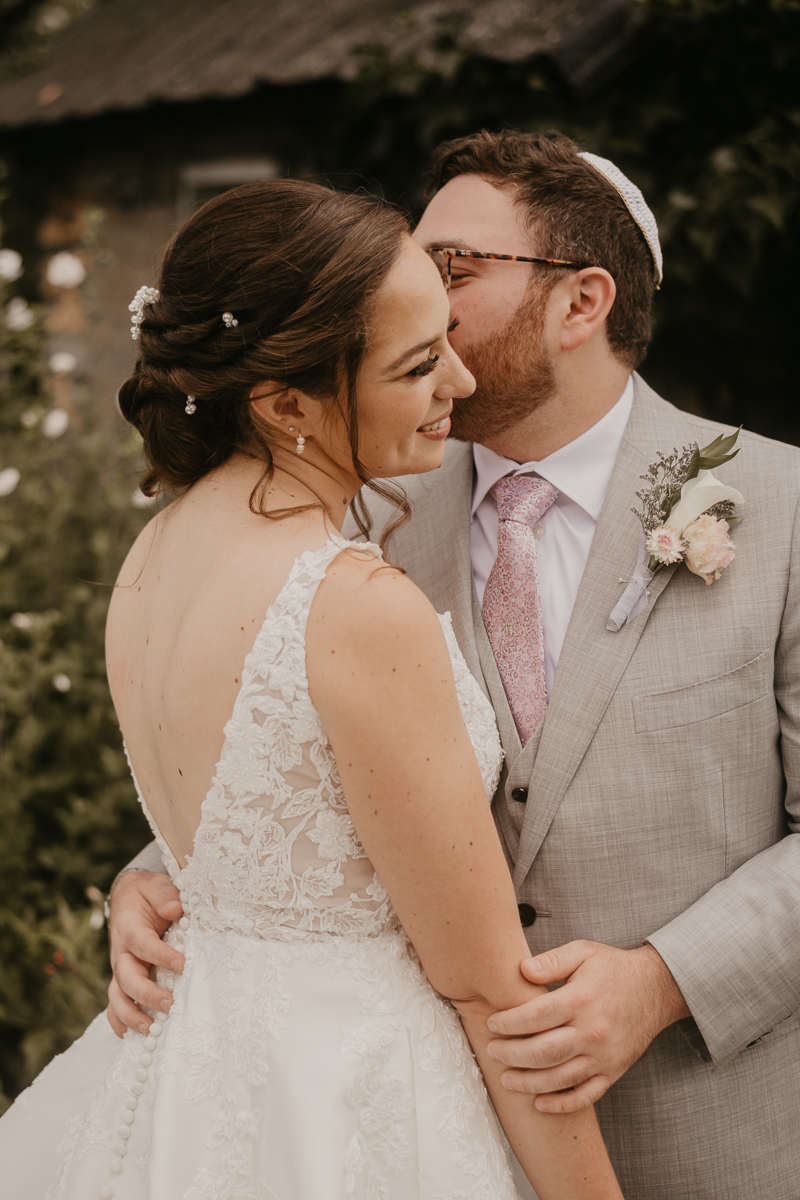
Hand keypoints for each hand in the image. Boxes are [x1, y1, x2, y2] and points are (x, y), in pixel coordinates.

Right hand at [106, 870, 183, 1037]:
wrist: (130, 898)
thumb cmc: (147, 895)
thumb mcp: (156, 887)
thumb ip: (165, 896)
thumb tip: (175, 908)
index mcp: (130, 929)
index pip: (144, 945)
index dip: (161, 956)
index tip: (182, 965)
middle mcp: (122, 953)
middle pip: (127, 978)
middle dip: (146, 995)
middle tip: (170, 1005)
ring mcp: (121, 970)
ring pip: (117, 998)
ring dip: (131, 1017)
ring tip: (152, 1030)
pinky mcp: (124, 981)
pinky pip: (116, 1005)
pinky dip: (121, 1023)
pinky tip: (133, 1037)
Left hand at [486, 940, 689, 1112]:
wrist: (657, 988)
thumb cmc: (614, 968)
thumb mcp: (583, 952)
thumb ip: (552, 961)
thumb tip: (522, 970)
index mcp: (581, 999)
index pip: (535, 1016)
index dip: (508, 1023)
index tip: (492, 1023)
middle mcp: (592, 1031)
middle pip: (543, 1052)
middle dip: (511, 1055)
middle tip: (492, 1051)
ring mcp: (604, 1056)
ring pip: (560, 1078)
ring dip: (528, 1082)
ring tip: (507, 1079)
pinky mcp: (614, 1071)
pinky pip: (586, 1095)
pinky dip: (561, 1103)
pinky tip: (540, 1103)